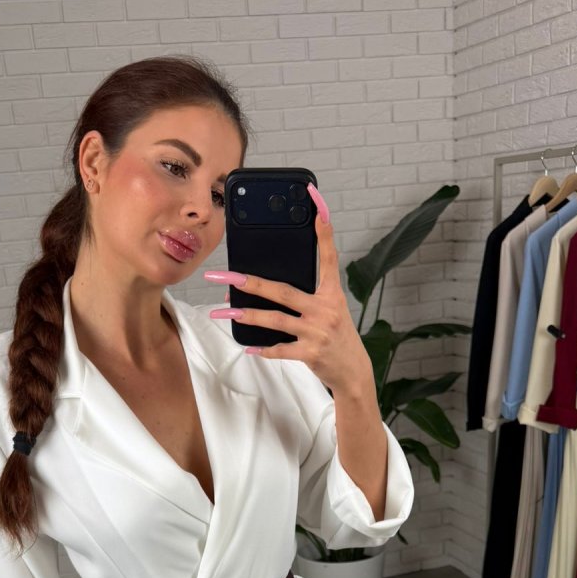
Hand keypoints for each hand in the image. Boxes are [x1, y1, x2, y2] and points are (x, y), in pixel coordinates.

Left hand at [204, 185, 371, 396]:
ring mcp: (317, 332)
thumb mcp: (330, 309)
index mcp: (332, 294)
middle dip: (251, 282)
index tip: (318, 206)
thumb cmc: (336, 336)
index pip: (328, 258)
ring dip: (247, 315)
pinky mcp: (311, 353)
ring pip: (275, 320)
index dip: (324, 233)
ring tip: (224, 311)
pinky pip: (281, 349)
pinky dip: (264, 349)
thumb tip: (263, 289)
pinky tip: (248, 347)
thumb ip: (305, 297)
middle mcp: (325, 309)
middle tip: (226, 275)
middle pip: (283, 291)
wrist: (352, 370)